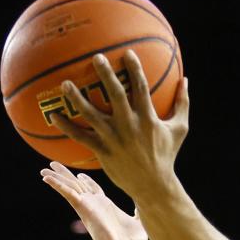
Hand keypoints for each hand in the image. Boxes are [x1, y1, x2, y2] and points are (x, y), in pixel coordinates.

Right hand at [40, 162, 147, 239]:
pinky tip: (46, 178)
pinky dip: (57, 184)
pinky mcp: (83, 207)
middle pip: (77, 185)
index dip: (87, 181)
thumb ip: (140, 213)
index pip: (93, 189)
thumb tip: (146, 208)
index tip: (81, 174)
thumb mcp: (139, 222)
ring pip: (69, 186)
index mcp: (106, 206)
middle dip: (66, 175)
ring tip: (44, 170)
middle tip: (54, 165)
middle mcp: (94, 204)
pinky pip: (67, 192)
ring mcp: (87, 205)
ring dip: (57, 177)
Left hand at [50, 50, 190, 203]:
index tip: (126, 53)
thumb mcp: (179, 130)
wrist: (154, 187)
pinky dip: (66, 127)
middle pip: (115, 94)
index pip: (140, 88)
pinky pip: (81, 136)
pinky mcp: (103, 152)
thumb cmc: (166, 156)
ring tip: (65, 84)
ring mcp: (114, 139)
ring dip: (77, 99)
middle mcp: (129, 126)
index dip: (134, 69)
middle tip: (96, 57)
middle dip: (106, 74)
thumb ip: (182, 103)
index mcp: (148, 118)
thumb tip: (186, 80)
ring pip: (92, 115)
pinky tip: (53, 116)